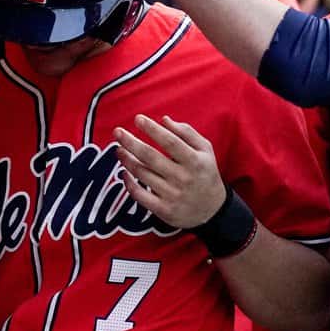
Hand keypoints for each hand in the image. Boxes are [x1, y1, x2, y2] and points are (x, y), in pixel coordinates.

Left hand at [114, 114, 226, 228]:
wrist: (212, 211)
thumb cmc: (205, 174)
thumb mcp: (205, 150)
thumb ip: (187, 132)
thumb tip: (163, 119)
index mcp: (194, 161)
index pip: (170, 141)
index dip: (152, 129)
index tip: (138, 119)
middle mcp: (183, 178)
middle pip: (150, 156)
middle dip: (131, 142)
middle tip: (117, 132)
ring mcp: (172, 195)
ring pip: (142, 174)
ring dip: (127, 160)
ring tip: (119, 149)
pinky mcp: (163, 210)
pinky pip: (140, 195)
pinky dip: (129, 183)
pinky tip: (124, 172)